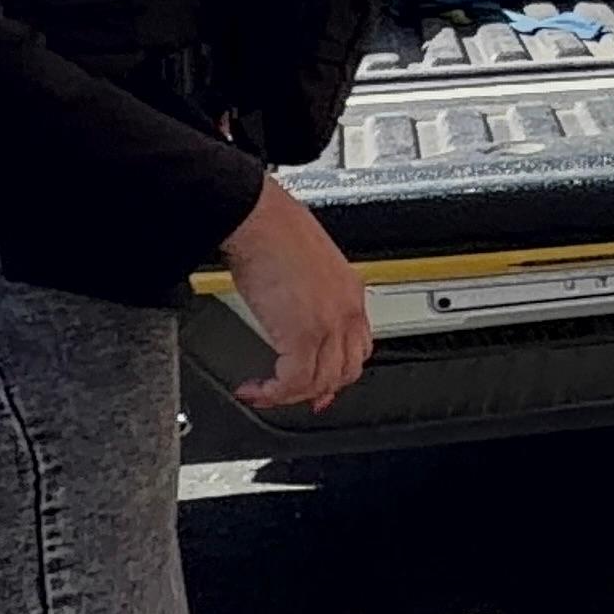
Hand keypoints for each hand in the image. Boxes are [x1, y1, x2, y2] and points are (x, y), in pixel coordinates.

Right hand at [221, 180, 370, 411]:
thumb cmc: (272, 230)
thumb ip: (306, 293)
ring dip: (289, 394)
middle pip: (345, 371)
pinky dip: (273, 392)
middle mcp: (347, 311)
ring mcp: (328, 324)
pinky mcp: (302, 333)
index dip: (338, 373)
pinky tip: (254, 387)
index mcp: (350, 293)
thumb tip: (287, 311)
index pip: (358, 347)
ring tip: (263, 391)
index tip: (318, 386)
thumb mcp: (303, 266)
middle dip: (314, 390)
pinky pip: (295, 381)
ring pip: (321, 381)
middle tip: (285, 394)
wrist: (258, 218)